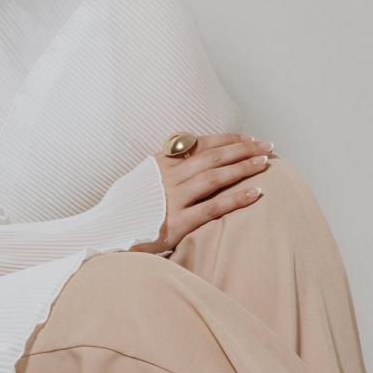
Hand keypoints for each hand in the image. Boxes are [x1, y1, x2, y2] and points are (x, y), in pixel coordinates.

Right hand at [129, 134, 275, 253]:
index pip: (201, 144)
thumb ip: (165, 167)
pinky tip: (256, 193)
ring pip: (215, 177)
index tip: (250, 139)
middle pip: (213, 157)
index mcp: (160, 162)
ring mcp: (172, 198)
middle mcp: (167, 176)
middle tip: (269, 147)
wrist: (104, 233)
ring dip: (243, 168)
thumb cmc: (125, 208)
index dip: (229, 139)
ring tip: (266, 164)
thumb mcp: (142, 178)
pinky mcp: (176, 223)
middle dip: (244, 149)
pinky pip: (212, 208)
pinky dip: (236, 199)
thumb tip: (187, 157)